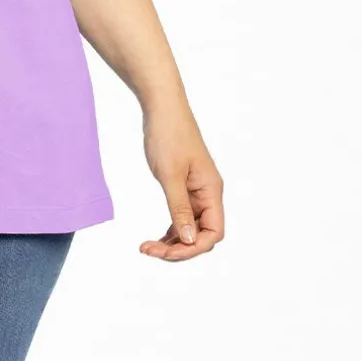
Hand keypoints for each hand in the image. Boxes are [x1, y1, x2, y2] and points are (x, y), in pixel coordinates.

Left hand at [139, 103, 223, 260]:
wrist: (162, 108)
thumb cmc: (168, 136)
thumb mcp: (170, 175)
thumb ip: (179, 208)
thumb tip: (189, 240)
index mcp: (212, 191)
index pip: (214, 232)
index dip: (193, 248)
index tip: (166, 252)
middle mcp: (208, 194)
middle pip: (202, 234)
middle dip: (179, 248)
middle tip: (149, 250)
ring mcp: (197, 192)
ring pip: (191, 228)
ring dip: (172, 242)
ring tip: (147, 247)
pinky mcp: (184, 188)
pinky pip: (182, 217)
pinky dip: (171, 230)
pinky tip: (155, 238)